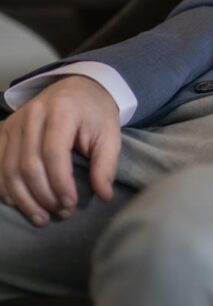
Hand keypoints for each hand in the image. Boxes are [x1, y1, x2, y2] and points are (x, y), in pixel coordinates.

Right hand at [0, 76, 120, 227]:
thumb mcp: (110, 134)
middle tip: (61, 213)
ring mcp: (15, 121)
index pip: (54, 153)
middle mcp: (33, 113)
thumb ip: (106, 164)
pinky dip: (6, 188)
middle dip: (43, 195)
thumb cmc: (95, 113)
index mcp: (62, 110)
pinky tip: (20, 204)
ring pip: (9, 168)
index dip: (60, 183)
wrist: (79, 88)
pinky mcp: (4, 130)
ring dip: (23, 199)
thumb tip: (104, 195)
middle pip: (29, 164)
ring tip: (42, 217)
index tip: (70, 204)